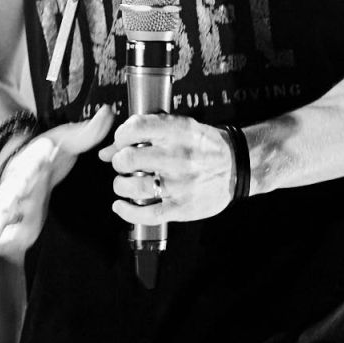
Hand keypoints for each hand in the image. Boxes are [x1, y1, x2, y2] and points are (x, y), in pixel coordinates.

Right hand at [0, 107, 114, 269]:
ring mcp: (12, 207)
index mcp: (32, 165)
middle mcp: (17, 187)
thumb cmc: (47, 151)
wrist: (23, 159)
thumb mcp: (67, 138)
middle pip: (9, 201)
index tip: (30, 174)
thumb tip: (109, 112)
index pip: (31, 170)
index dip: (30, 172)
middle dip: (3, 214)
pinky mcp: (12, 222)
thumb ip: (89, 130)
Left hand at [99, 114, 236, 226]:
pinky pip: (147, 214)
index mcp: (178, 132)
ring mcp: (180, 184)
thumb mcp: (181, 128)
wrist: (238, 165)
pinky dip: (128, 212)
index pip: (136, 128)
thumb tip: (106, 151)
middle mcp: (178, 157)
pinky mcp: (182, 207)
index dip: (120, 135)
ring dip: (121, 186)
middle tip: (123, 164)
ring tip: (125, 184)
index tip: (121, 142)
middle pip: (129, 159)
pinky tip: (121, 206)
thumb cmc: (204, 146)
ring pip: (134, 187)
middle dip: (119, 162)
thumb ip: (145, 134)